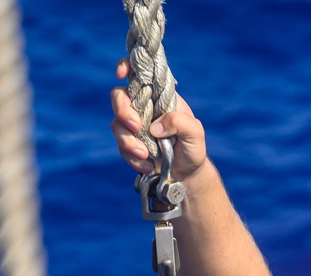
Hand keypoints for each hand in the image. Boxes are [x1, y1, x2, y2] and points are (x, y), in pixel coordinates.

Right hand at [110, 58, 206, 180]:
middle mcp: (143, 106)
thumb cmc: (193, 147)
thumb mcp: (194, 132)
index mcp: (158, 95)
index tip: (121, 74)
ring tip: (146, 155)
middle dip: (122, 111)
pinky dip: (133, 159)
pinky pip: (122, 148)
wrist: (187, 173)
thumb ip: (179, 123)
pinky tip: (149, 166)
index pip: (139, 73)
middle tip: (136, 126)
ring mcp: (134, 126)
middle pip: (118, 97)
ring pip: (116, 125)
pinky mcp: (130, 145)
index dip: (126, 67)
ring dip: (128, 141)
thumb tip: (154, 127)